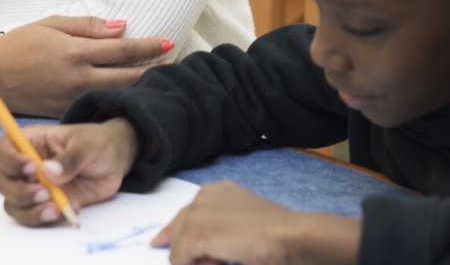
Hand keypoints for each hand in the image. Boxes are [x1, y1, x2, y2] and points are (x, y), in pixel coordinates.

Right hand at [0, 17, 173, 116]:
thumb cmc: (20, 44)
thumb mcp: (52, 24)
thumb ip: (89, 27)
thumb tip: (121, 27)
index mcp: (75, 52)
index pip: (123, 49)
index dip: (149, 46)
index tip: (169, 42)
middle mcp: (77, 78)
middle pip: (127, 76)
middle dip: (154, 69)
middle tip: (176, 64)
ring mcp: (72, 98)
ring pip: (116, 93)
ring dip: (140, 86)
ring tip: (161, 79)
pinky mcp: (65, 111)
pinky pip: (97, 105)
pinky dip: (117, 98)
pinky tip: (131, 94)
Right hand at [0, 119, 138, 225]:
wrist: (116, 161)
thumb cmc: (99, 143)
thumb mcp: (90, 144)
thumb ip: (71, 158)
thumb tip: (48, 171)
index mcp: (32, 141)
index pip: (2, 149)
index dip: (9, 160)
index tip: (31, 167)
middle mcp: (26, 166)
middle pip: (1, 182)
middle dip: (19, 192)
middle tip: (45, 193)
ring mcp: (34, 187)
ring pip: (13, 205)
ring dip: (31, 211)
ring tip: (57, 208)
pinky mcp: (45, 205)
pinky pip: (34, 217)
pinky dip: (49, 219)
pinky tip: (71, 209)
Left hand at [152, 181, 360, 264]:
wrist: (289, 235)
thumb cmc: (275, 234)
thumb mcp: (240, 224)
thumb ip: (217, 228)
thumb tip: (190, 250)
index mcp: (216, 191)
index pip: (185, 215)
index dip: (174, 234)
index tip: (160, 242)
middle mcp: (203, 196)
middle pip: (177, 230)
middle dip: (185, 251)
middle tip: (216, 258)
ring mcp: (198, 213)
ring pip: (178, 248)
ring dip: (195, 261)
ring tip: (223, 259)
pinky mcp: (196, 233)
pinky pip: (179, 261)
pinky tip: (220, 262)